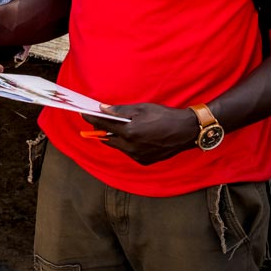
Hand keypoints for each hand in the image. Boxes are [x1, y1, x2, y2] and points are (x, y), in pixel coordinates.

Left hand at [82, 103, 197, 164]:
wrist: (186, 131)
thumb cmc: (164, 116)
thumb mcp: (142, 108)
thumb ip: (120, 110)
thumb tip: (103, 109)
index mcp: (130, 132)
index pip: (104, 125)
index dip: (92, 119)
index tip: (84, 114)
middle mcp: (131, 147)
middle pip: (108, 138)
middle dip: (102, 129)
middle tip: (99, 119)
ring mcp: (137, 156)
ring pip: (118, 146)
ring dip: (115, 137)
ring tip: (115, 126)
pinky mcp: (144, 161)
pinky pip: (128, 152)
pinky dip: (126, 144)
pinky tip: (130, 136)